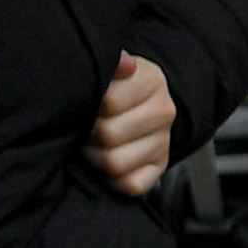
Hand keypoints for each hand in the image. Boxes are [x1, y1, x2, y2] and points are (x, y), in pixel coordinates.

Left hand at [87, 53, 175, 198]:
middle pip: (109, 135)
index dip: (88, 107)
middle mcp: (164, 111)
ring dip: (95, 158)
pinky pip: (131, 185)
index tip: (84, 105)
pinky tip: (106, 165)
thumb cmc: (114, 87)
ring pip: (115, 164)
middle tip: (83, 129)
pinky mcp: (160, 167)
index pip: (109, 103)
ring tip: (91, 146)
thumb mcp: (110, 68)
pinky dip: (113, 181)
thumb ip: (110, 62)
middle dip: (87, 135)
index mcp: (152, 80)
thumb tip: (124, 63)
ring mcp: (163, 142)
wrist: (139, 103)